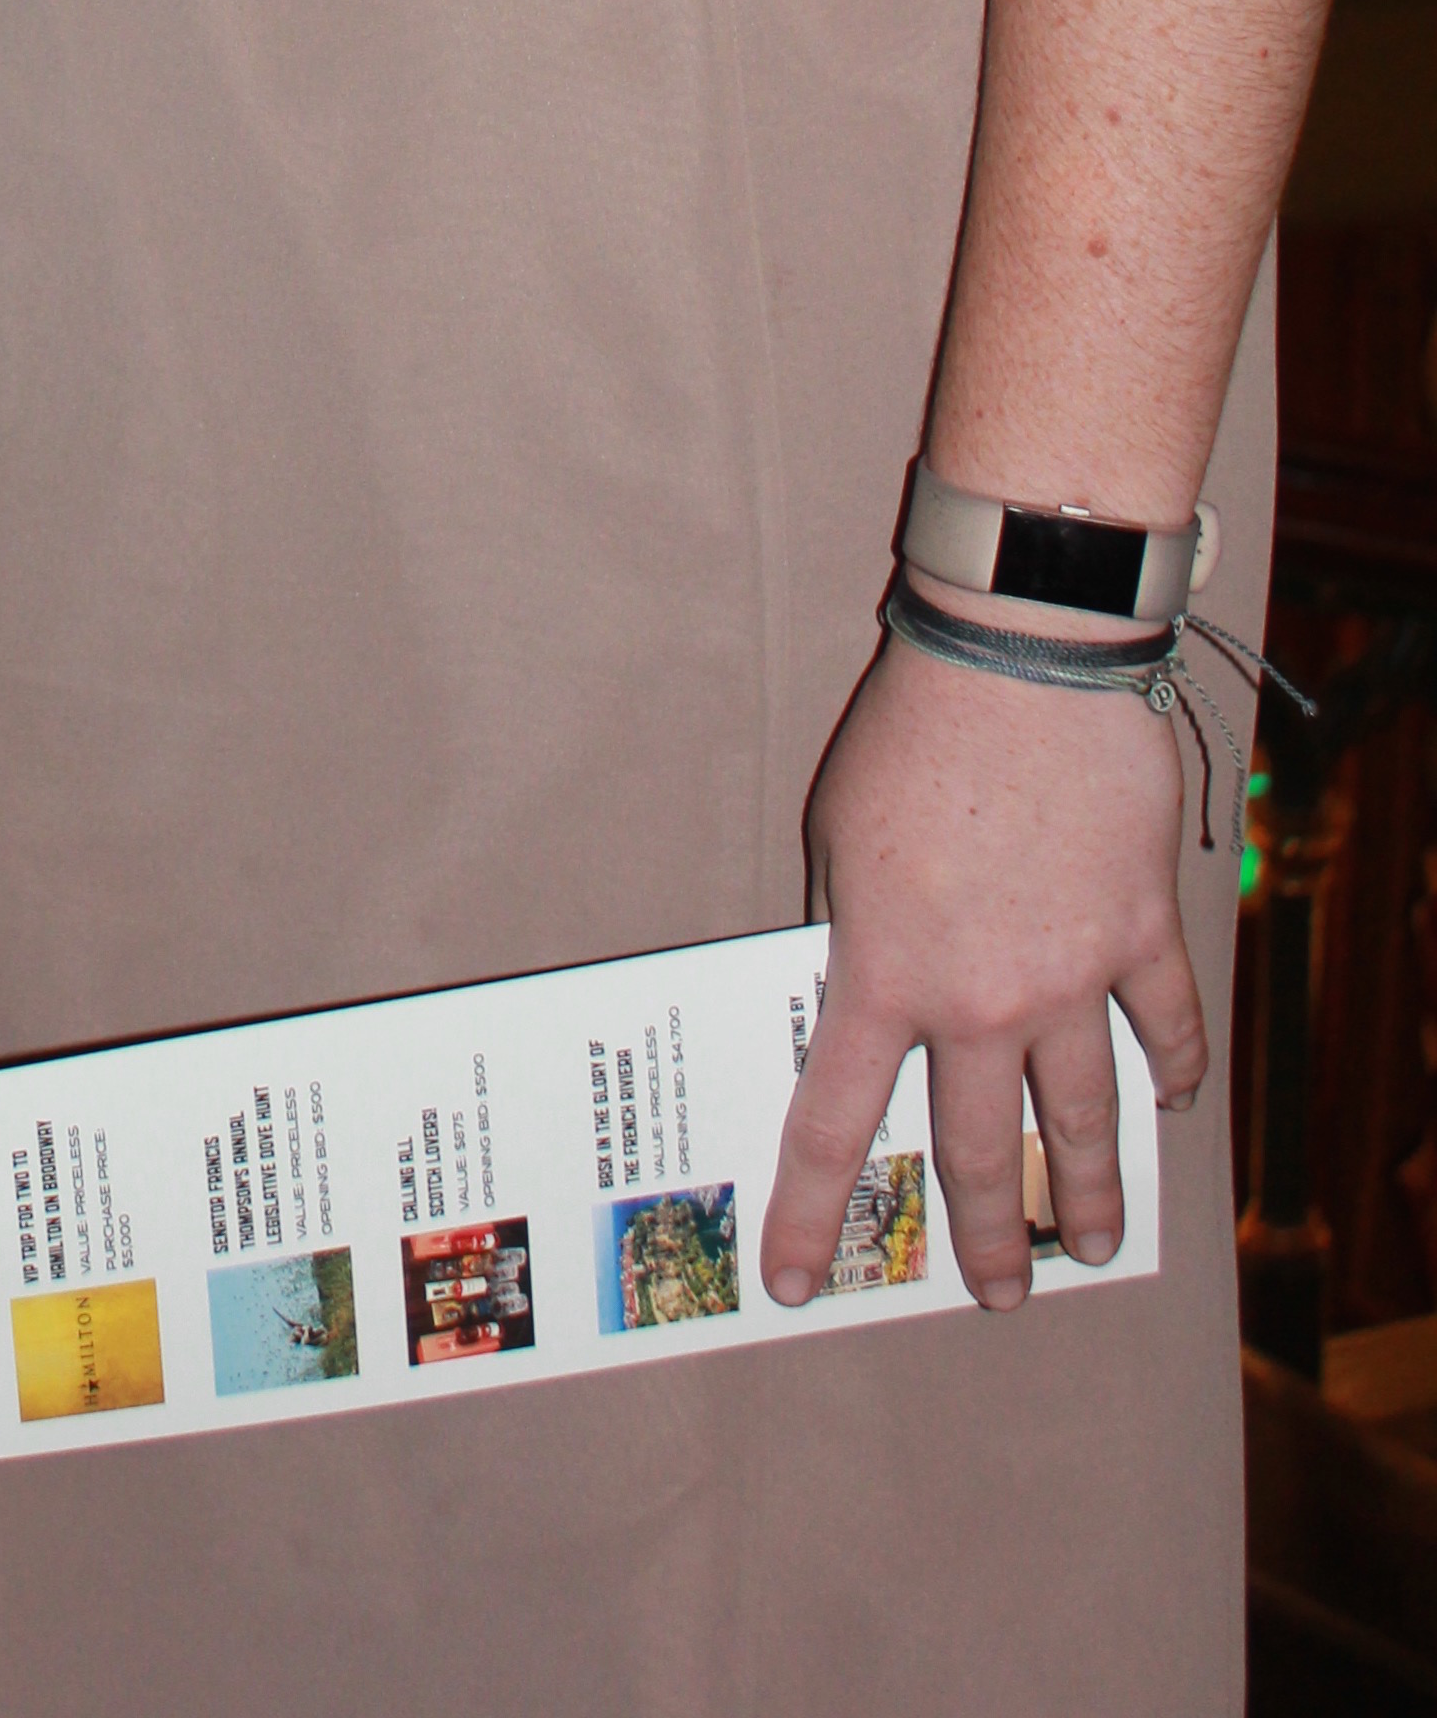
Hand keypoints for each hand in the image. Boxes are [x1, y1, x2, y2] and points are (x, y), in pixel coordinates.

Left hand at [760, 637, 1204, 1310]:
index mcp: (884, 975)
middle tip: (997, 1294)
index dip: (808, 1210)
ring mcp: (1070, 977)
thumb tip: (856, 984)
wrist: (1020, 668)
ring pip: (1081, 1118)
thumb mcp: (837, 833)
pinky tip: (1170, 1102)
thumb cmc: (911, 737)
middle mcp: (978, 1000)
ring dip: (1087, 1194)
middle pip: (975, 1150)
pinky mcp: (1140, 934)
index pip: (832, 1121)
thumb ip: (849, 924)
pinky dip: (1172, 1068)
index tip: (791, 1278)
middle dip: (985, 1236)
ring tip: (1092, 1246)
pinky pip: (1165, 1025)